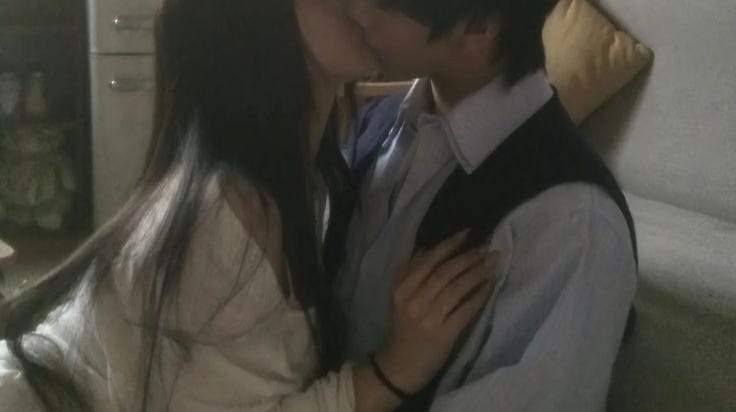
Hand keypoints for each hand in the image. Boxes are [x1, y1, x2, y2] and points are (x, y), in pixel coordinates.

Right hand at [377, 230, 498, 393]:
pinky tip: (489, 286)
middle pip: (446, 272)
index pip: (429, 260)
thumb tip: (427, 247)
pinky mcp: (444, 334)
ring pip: (457, 288)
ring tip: (492, 263)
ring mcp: (429, 318)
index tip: (468, 234)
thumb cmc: (403, 328)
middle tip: (487, 248)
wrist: (401, 365)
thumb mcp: (399, 297)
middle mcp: (414, 300)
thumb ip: (409, 272)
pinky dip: (479, 296)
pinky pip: (466, 310)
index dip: (450, 245)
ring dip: (477, 273)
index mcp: (402, 288)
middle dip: (468, 257)